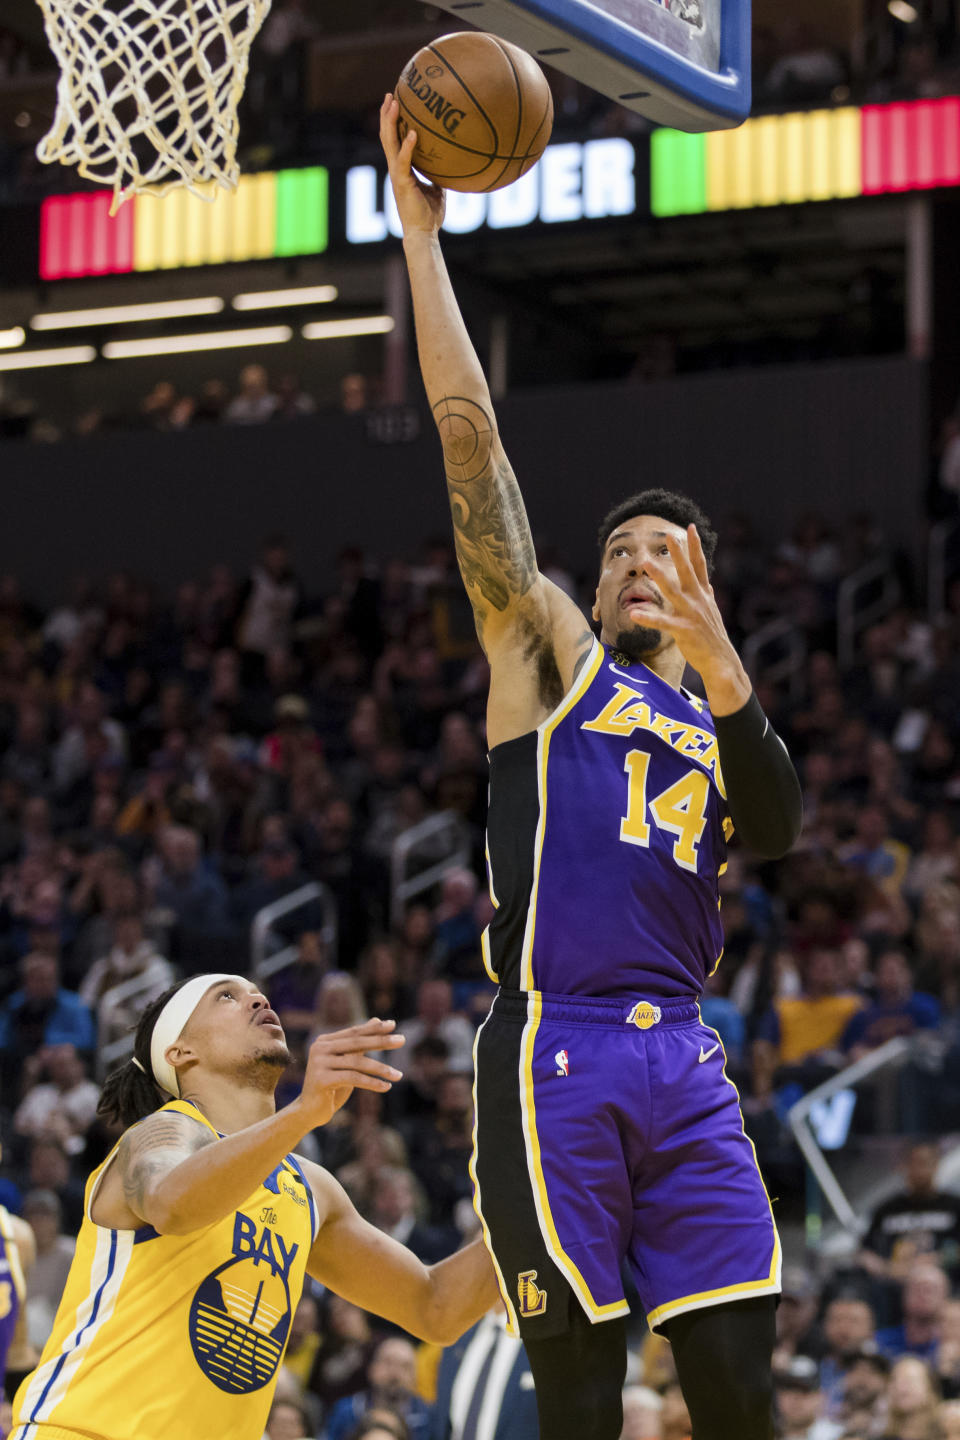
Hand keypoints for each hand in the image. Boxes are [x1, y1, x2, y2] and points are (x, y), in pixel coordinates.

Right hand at [298, 1018, 404, 1127]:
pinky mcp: (321, 1080)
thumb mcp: (347, 1063)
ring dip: (381, 1069)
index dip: (373, 1029)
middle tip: (402, 1040)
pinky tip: (386, 1087)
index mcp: (324, 1041)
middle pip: (356, 1043)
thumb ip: (359, 1043)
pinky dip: (372, 1083)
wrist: (309, 1112)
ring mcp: (319, 1063)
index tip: (393, 1025)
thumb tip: (377, 1019)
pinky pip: (353, 1078)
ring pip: (357, 1062)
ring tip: (399, 1075)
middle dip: (381, 1042)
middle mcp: (319, 1048)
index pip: (354, 1032)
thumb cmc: (331, 1086)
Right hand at [379, 93, 445, 236]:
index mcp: (402, 169)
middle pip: (387, 137)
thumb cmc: (430, 215)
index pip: (394, 141)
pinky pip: (404, 161)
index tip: (396, 103)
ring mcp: (397, 175)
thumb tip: (450, 163)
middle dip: (387, 115)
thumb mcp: (437, 190)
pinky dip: (407, 147)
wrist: (423, 233)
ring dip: (390, 122)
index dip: (392, 122)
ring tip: (394, 103)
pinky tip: (412, 132)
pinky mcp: (402, 183)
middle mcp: (396, 169)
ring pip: (390, 144)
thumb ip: (438, 175)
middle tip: (390, 95)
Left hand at [643, 525, 750, 712]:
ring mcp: (691, 615)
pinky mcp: (684, 631)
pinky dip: (648, 618)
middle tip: (669, 534)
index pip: (699, 566)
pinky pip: (662, 623)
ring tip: (645, 564)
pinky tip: (633, 614)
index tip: (690, 528)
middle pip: (687, 571)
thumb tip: (708, 583)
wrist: (722, 662)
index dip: (695, 546)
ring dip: (659, 576)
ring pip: (673, 591)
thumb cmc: (713, 637)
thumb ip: (707, 596)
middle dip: (678, 552)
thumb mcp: (712, 612)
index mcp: (704, 595)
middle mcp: (698, 601)